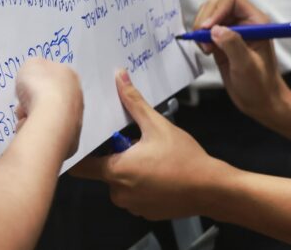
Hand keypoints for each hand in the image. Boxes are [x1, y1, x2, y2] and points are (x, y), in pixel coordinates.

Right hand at [14, 58, 83, 159]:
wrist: (51, 118)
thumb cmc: (40, 87)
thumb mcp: (31, 64)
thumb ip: (34, 67)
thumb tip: (35, 75)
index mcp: (71, 78)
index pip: (51, 80)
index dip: (34, 84)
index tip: (25, 89)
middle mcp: (77, 99)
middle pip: (48, 101)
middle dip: (32, 104)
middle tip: (22, 108)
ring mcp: (75, 120)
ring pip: (46, 119)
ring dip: (32, 120)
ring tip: (24, 121)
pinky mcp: (70, 141)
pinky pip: (47, 136)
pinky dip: (36, 134)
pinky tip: (30, 133)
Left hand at [71, 70, 222, 219]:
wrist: (209, 188)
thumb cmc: (183, 157)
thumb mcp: (158, 125)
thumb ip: (134, 102)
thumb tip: (119, 77)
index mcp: (116, 171)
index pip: (80, 167)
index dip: (82, 153)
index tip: (90, 141)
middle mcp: (119, 193)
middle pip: (105, 171)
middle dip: (118, 157)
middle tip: (138, 144)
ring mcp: (132, 206)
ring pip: (121, 184)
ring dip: (131, 171)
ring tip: (154, 158)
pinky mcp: (145, 213)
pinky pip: (135, 196)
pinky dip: (143, 185)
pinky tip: (162, 174)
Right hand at [194, 0, 290, 124]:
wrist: (260, 101)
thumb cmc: (260, 85)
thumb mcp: (247, 66)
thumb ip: (232, 45)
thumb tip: (215, 29)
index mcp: (256, 21)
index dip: (217, 9)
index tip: (208, 29)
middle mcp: (243, 21)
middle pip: (217, 3)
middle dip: (206, 19)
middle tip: (204, 42)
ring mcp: (232, 30)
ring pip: (209, 14)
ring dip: (201, 28)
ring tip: (206, 48)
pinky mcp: (222, 41)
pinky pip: (206, 29)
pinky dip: (200, 37)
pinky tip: (206, 51)